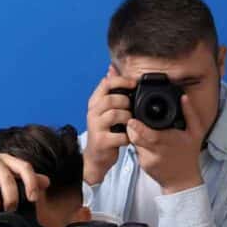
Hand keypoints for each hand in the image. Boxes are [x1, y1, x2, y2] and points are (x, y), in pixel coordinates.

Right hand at [82, 65, 133, 184]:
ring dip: (128, 119)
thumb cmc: (104, 132)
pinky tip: (128, 138)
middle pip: (112, 99)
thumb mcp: (105, 109)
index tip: (134, 83)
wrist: (95, 158)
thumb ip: (110, 91)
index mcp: (94, 102)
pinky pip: (120, 135)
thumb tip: (111, 68)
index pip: (106, 84)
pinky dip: (128, 136)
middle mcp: (92, 112)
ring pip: (116, 115)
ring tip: (129, 125)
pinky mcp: (101, 141)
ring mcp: (95, 127)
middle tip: (131, 111)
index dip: (121, 81)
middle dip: (126, 103)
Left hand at [127, 93, 207, 194]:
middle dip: (131, 128)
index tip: (132, 119)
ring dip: (134, 135)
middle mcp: (156, 152)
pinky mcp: (144, 166)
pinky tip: (146, 142)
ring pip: (134, 143)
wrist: (184, 181)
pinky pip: (137, 151)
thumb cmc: (190, 155)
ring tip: (140, 129)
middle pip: (135, 138)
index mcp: (167, 142)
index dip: (136, 127)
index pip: (146, 134)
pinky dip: (139, 144)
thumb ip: (190, 113)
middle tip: (132, 120)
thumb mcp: (196, 133)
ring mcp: (148, 160)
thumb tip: (184, 97)